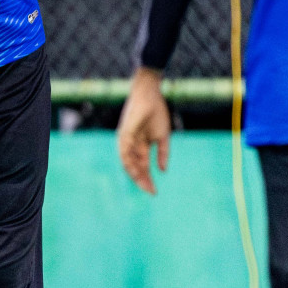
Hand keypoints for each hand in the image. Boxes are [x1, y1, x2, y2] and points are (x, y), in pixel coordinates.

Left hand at [118, 67, 171, 195]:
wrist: (150, 96)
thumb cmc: (156, 113)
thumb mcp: (162, 136)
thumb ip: (163, 153)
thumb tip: (163, 170)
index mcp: (139, 146)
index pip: (142, 166)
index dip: (147, 179)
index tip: (154, 191)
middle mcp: (130, 145)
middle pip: (134, 167)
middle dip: (142, 180)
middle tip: (151, 192)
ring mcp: (126, 140)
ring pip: (128, 163)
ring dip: (136, 175)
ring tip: (145, 185)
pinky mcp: (124, 134)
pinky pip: (124, 152)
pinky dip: (130, 162)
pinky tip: (139, 171)